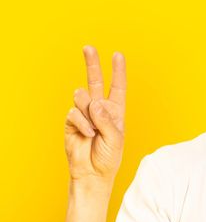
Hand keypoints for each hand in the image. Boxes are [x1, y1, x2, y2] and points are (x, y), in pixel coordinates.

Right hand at [64, 45, 126, 182]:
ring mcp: (84, 114)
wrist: (92, 173)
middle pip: (96, 81)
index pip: (117, 87)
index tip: (118, 55)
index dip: (118, 71)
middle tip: (88, 48)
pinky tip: (87, 134)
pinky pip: (74, 112)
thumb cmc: (108, 157)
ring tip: (94, 130)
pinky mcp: (71, 121)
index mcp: (115, 111)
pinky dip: (82, 123)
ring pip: (83, 97)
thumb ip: (107, 120)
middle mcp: (100, 109)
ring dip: (89, 112)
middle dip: (92, 64)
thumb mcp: (115, 139)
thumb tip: (95, 102)